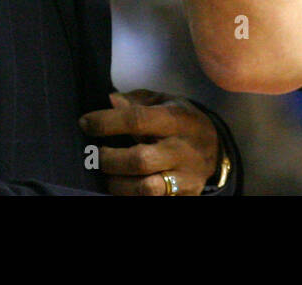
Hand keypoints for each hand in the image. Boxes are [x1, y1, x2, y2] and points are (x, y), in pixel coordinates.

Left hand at [79, 89, 221, 195]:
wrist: (216, 148)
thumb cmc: (181, 120)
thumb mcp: (164, 101)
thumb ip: (137, 101)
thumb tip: (110, 100)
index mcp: (178, 119)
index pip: (137, 119)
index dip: (107, 122)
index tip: (85, 123)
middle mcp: (183, 149)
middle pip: (140, 160)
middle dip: (110, 159)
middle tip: (96, 154)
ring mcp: (186, 177)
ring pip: (146, 188)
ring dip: (118, 184)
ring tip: (108, 175)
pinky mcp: (185, 196)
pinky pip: (154, 202)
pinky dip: (132, 197)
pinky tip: (124, 187)